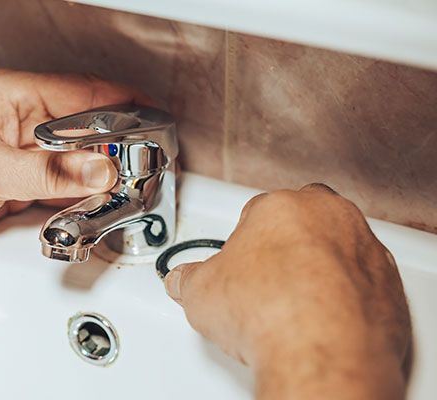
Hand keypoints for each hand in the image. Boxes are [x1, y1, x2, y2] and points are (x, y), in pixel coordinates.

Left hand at [0, 69, 148, 236]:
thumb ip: (48, 172)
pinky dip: (79, 194)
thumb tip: (98, 170)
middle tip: (144, 169)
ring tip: (124, 191)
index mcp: (17, 96)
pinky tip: (91, 206)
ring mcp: (23, 150)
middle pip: (89, 128)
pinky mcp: (18, 178)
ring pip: (78, 158)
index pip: (88, 93)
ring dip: (99, 176)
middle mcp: (24, 118)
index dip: (127, 108)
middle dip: (118, 148)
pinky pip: (61, 183)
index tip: (156, 125)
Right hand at [165, 183, 410, 398]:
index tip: (239, 263)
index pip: (257, 211)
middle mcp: (329, 217)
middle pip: (304, 221)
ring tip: (295, 304)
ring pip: (338, 248)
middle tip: (267, 278)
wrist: (321, 349)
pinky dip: (347, 295)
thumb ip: (190, 279)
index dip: (244, 241)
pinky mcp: (389, 283)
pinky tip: (324, 319)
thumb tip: (181, 282)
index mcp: (282, 206)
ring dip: (321, 267)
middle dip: (287, 244)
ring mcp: (364, 248)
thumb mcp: (201, 292)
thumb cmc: (270, 310)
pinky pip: (363, 282)